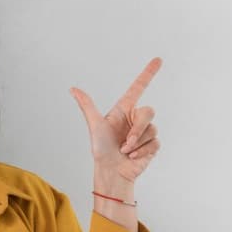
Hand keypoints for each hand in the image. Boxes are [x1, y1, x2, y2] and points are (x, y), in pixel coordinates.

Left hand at [70, 57, 161, 184]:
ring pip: (151, 129)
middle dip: (137, 129)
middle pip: (148, 112)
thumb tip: (73, 89)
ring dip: (137, 143)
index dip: (148, 73)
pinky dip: (142, 151)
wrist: (111, 171)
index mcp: (124, 109)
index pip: (139, 87)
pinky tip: (132, 156)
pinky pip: (154, 142)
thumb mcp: (95, 126)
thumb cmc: (101, 149)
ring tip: (125, 151)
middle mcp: (135, 118)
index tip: (158, 60)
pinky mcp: (152, 145)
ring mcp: (145, 131)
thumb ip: (87, 106)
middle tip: (125, 142)